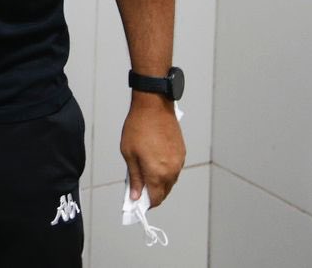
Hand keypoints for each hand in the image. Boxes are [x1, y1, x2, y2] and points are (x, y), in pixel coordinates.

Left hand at [121, 92, 185, 206]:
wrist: (154, 106)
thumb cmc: (138, 127)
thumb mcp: (129, 154)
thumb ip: (135, 178)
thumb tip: (136, 196)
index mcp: (157, 172)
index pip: (156, 198)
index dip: (146, 204)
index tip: (138, 202)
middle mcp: (172, 170)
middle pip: (164, 192)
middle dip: (153, 194)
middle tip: (140, 189)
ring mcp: (179, 161)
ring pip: (171, 181)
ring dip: (161, 183)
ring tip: (146, 174)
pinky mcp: (182, 152)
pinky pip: (175, 169)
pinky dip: (166, 172)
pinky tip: (156, 164)